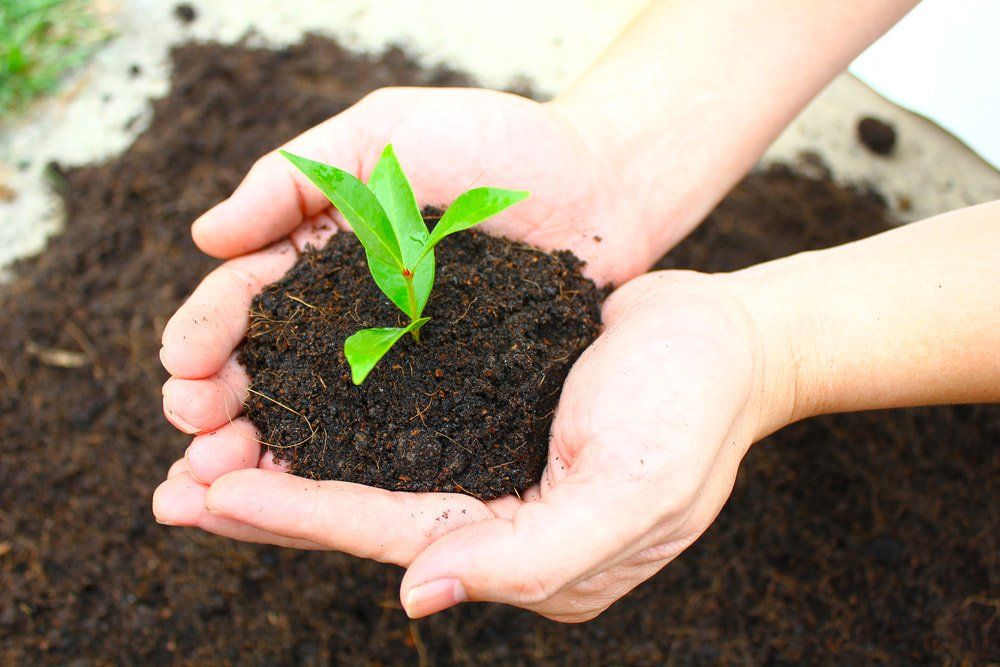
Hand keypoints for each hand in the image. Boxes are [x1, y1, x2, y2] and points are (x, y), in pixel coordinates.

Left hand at [154, 270, 794, 620]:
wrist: (732, 339)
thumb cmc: (692, 410)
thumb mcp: (631, 489)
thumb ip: (530, 554)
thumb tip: (414, 597)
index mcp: (527, 555)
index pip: (394, 538)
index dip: (303, 517)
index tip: (215, 491)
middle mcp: (496, 520)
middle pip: (366, 519)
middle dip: (270, 505)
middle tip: (174, 487)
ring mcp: (491, 467)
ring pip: (371, 472)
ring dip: (290, 461)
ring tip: (202, 449)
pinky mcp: (489, 415)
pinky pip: (399, 421)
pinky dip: (337, 416)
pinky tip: (287, 397)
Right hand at [156, 86, 668, 436]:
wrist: (598, 181)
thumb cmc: (492, 142)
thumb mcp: (381, 136)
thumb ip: (292, 178)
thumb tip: (204, 238)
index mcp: (322, 257)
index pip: (246, 302)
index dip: (207, 334)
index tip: (184, 364)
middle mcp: (351, 319)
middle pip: (268, 373)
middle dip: (219, 408)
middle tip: (196, 437)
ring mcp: (400, 364)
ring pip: (318, 419)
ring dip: (261, 456)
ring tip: (217, 484)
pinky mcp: (452, 398)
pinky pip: (392, 439)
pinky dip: (341, 471)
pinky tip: (302, 498)